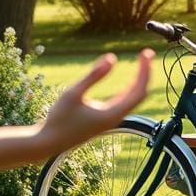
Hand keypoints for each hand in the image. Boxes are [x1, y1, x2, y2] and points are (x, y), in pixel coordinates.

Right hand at [40, 49, 154, 152]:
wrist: (49, 142)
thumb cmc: (58, 119)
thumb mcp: (73, 93)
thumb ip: (93, 76)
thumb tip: (112, 58)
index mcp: (112, 114)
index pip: (138, 91)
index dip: (144, 71)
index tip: (146, 53)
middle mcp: (114, 118)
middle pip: (139, 95)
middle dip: (144, 73)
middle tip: (147, 53)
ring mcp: (110, 120)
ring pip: (132, 100)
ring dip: (138, 81)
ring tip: (142, 63)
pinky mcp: (104, 120)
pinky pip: (124, 104)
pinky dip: (129, 89)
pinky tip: (130, 81)